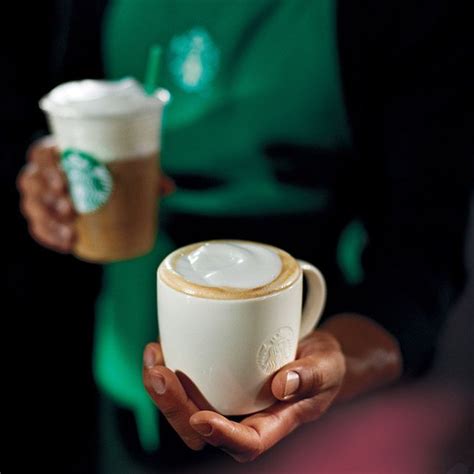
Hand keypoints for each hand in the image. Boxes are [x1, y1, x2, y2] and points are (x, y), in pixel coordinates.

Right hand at [17, 136, 175, 253]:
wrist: (98, 182)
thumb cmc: (110, 170)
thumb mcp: (127, 170)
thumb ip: (144, 175)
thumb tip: (169, 188)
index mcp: (59, 151)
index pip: (40, 153)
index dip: (46, 166)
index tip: (64, 182)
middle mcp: (44, 171)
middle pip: (31, 180)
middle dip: (47, 197)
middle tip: (69, 208)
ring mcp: (40, 193)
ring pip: (32, 205)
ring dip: (48, 220)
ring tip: (70, 232)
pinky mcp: (43, 213)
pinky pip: (38, 226)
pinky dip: (49, 236)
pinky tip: (65, 245)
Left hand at [143, 330, 345, 461]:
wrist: (315, 353)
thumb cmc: (324, 364)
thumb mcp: (327, 365)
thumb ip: (312, 376)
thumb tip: (283, 386)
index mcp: (275, 421)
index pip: (247, 443)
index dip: (222, 437)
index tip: (202, 418)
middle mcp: (246, 416)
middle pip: (203, 430)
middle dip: (175, 408)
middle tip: (161, 374)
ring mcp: (229, 399)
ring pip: (187, 411)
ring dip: (163, 391)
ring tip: (154, 357)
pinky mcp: (218, 380)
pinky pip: (187, 385)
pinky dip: (169, 369)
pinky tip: (160, 348)